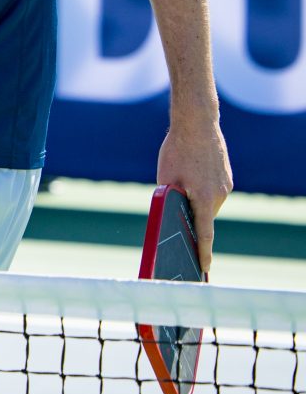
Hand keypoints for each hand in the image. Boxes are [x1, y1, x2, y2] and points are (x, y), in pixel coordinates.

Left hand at [157, 120, 231, 272]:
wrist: (197, 123)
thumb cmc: (176, 150)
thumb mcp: (166, 178)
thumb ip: (170, 200)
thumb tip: (172, 217)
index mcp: (204, 198)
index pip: (205, 234)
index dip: (203, 253)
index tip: (204, 270)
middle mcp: (219, 195)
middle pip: (203, 216)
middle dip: (191, 218)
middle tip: (178, 216)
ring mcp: (226, 186)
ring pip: (207, 203)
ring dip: (195, 200)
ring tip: (182, 182)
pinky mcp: (227, 177)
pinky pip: (212, 190)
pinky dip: (201, 189)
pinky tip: (192, 175)